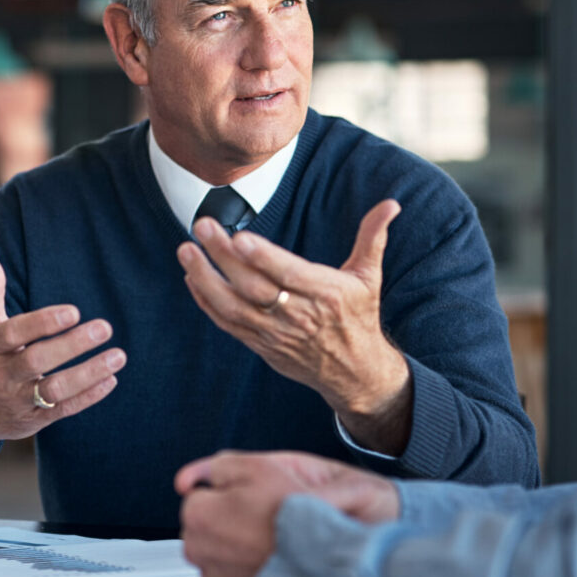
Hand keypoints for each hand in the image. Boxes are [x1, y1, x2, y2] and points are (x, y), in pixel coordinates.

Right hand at [0, 250, 125, 462]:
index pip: (14, 333)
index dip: (42, 322)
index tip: (73, 311)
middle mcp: (2, 374)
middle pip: (37, 360)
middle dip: (72, 345)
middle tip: (105, 326)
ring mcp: (19, 399)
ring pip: (54, 390)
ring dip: (88, 374)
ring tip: (118, 356)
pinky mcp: (34, 420)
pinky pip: (64, 409)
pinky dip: (89, 397)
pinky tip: (111, 379)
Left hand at [175, 451, 400, 576]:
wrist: (325, 563)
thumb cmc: (295, 515)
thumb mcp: (258, 467)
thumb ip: (216, 467)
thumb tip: (187, 478)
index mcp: (199, 515)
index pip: (199, 496)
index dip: (229, 494)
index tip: (251, 498)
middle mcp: (199, 551)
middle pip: (205, 528)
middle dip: (226, 521)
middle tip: (262, 518)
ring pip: (217, 554)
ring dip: (234, 547)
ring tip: (268, 541)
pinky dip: (245, 572)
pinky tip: (268, 562)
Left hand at [176, 199, 412, 453]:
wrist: (354, 372)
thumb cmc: (359, 317)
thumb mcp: (369, 277)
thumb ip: (373, 237)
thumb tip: (391, 204)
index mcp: (327, 294)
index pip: (290, 274)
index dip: (264, 258)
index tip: (240, 238)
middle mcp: (299, 315)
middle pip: (255, 287)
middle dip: (224, 257)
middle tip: (201, 226)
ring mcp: (277, 334)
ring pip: (234, 308)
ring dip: (206, 279)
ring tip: (185, 251)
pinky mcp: (262, 346)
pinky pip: (229, 325)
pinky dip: (207, 303)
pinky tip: (192, 278)